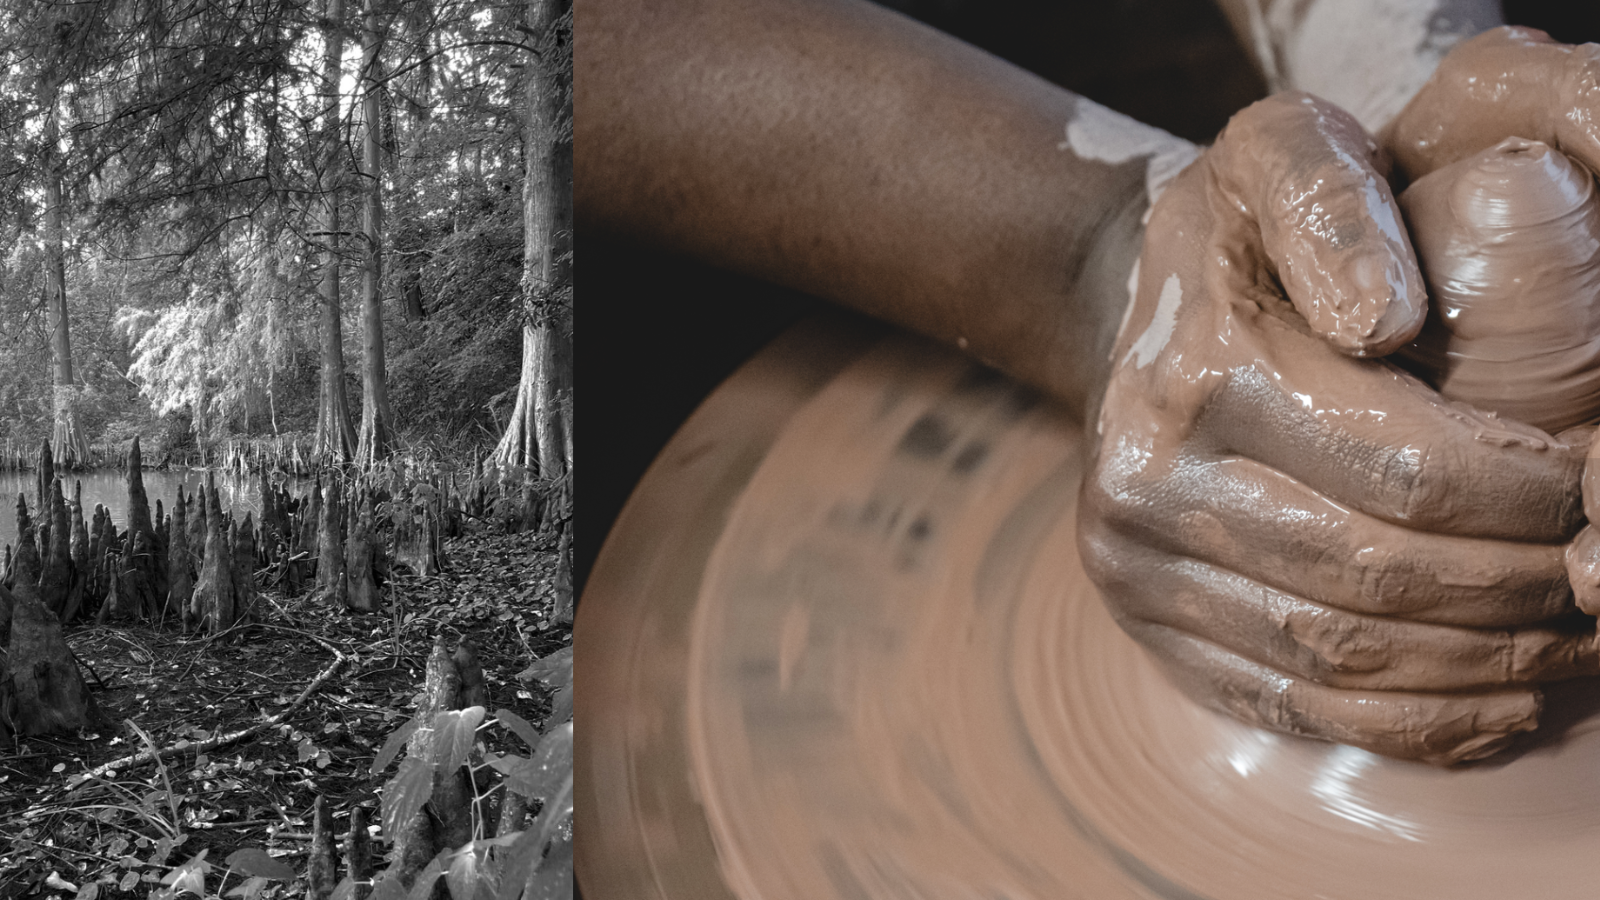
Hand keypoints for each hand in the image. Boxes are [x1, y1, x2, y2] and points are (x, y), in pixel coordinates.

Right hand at [1079, 91, 1597, 765]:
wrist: (1125, 312)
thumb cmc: (1238, 234)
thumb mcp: (1282, 155)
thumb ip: (1334, 204)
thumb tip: (1384, 322)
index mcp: (1197, 374)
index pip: (1405, 467)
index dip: (1528, 495)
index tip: (1593, 484)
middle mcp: (1147, 483)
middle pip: (1376, 576)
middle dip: (1517, 590)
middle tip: (1596, 575)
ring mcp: (1136, 567)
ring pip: (1339, 656)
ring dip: (1479, 668)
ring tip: (1566, 644)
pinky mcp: (1145, 625)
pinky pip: (1292, 705)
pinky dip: (1409, 723)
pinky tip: (1493, 705)